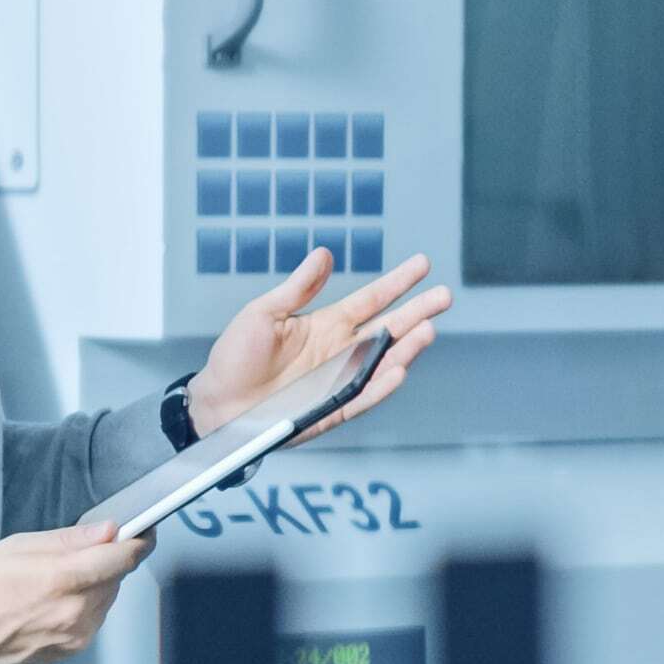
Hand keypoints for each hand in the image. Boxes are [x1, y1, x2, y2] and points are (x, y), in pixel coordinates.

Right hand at [0, 524, 149, 663]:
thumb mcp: (18, 547)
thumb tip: (107, 531)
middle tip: (86, 549)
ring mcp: (75, 636)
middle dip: (110, 560)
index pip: (123, 558)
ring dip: (97, 583)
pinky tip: (56, 599)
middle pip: (117, 578)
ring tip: (59, 578)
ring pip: (107, 599)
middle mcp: (75, 613)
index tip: (145, 530)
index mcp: (63, 580)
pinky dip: (86, 604)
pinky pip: (94, 619)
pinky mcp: (71, 651)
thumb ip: (70, 540)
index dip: (140, 541)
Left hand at [186, 250, 449, 444]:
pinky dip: (381, 386)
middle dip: (418, 312)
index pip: (372, 300)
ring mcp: (339, 380)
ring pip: (383, 362)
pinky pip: (363, 397)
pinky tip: (400, 370)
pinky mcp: (332, 409)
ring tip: (428, 329)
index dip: (397, 282)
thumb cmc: (235, 357)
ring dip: (407, 348)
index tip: (423, 264)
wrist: (217, 404)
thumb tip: (325, 254)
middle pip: (389, 328)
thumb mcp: (264, 313)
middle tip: (446, 295)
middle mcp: (340, 351)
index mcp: (327, 325)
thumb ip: (298, 288)